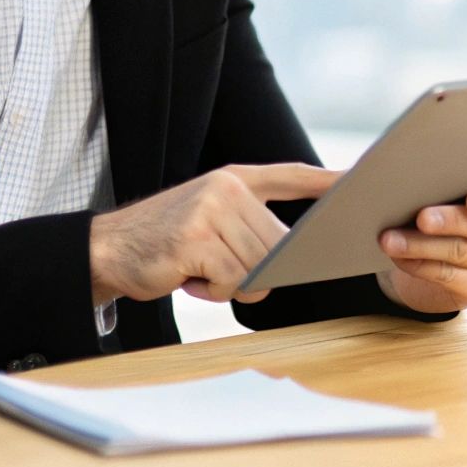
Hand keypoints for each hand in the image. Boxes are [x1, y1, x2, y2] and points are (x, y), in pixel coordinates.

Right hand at [89, 163, 338, 305]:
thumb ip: (250, 224)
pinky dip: (214, 291)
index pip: (292, 175)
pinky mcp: (195, 240)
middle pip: (279, 243)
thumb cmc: (167, 242)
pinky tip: (187, 278)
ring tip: (199, 271)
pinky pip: (233, 279)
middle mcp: (227, 188)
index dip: (328, 180)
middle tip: (216, 268)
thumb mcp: (210, 217)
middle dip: (257, 269)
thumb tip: (295, 254)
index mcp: (236, 179)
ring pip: (258, 265)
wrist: (107, 249)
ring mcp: (210, 211)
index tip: (359, 180)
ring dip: (232, 283)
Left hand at [375, 178, 466, 313]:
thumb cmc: (439, 205)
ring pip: (459, 252)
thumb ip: (435, 177)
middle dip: (448, 221)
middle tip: (421, 218)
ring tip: (389, 239)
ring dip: (420, 245)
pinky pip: (447, 275)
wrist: (438, 253)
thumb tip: (388, 168)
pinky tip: (397, 256)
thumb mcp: (444, 188)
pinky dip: (418, 264)